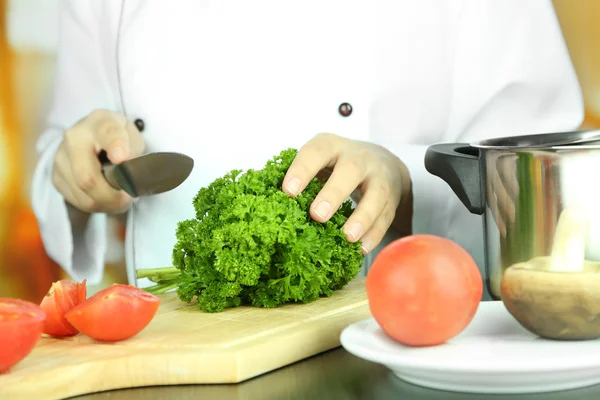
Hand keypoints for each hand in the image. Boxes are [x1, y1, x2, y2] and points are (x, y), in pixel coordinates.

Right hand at [52, 109, 144, 214]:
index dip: (116, 146)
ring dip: (106, 204)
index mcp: (100, 122)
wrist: (90, 139)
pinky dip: (95, 205)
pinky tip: (104, 198)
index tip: (122, 158)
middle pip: (87, 177)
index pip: (107, 133)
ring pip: (83, 194)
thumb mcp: (133, 138)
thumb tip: (126, 168)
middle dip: (111, 197)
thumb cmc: (117, 140)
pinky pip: (76, 200)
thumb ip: (134, 151)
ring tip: (119, 200)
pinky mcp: (55, 177)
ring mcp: (61, 157)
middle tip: (127, 200)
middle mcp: (74, 137)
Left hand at [282, 133, 408, 253]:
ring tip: (346, 237)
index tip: (287, 191)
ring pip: (376, 195)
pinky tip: (361, 248)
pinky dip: (374, 234)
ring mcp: (378, 178)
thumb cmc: (336, 165)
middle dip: (334, 193)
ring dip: (361, 217)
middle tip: (317, 215)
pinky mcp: (392, 200)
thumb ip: (295, 177)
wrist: (382, 162)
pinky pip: (386, 217)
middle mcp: (358, 158)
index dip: (302, 170)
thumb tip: (260, 201)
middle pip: (350, 171)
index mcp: (332, 146)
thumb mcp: (317, 161)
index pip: (316, 151)